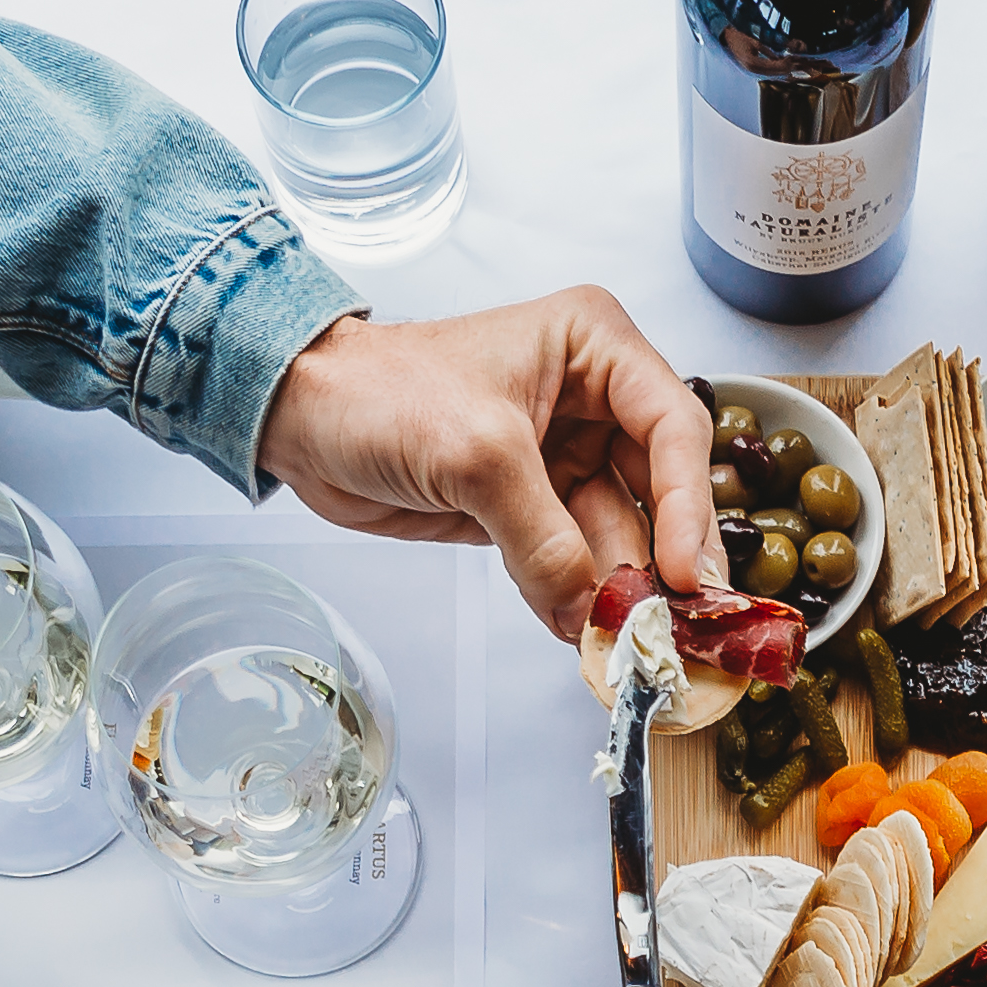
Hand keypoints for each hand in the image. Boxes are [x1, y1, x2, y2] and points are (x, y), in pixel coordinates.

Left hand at [256, 291, 721, 639]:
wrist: (300, 420)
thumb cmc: (377, 391)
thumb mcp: (476, 454)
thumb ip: (541, 537)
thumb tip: (586, 611)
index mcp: (595, 348)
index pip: (672, 427)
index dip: (686, 504)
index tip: (686, 572)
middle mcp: (594, 399)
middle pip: (660, 487)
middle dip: (664, 555)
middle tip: (679, 620)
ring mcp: (567, 456)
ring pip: (621, 533)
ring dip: (624, 588)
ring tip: (631, 638)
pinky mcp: (534, 506)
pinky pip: (576, 561)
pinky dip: (581, 599)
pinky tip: (590, 633)